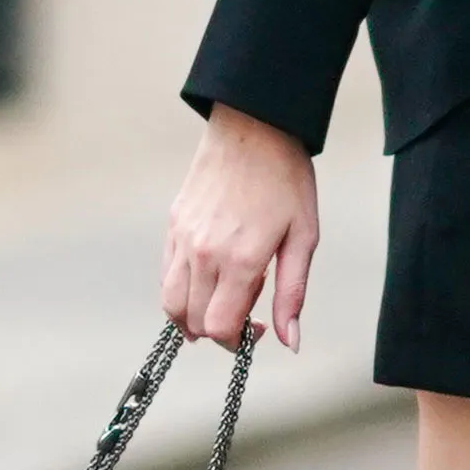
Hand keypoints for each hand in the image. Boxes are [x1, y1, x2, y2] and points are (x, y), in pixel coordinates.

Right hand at [163, 108, 319, 350]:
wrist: (253, 127)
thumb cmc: (286, 180)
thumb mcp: (304, 238)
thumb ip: (292, 294)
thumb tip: (290, 342)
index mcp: (240, 260)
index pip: (220, 328)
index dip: (238, 342)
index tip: (258, 327)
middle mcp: (204, 254)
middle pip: (193, 322)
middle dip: (219, 332)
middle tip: (246, 314)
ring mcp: (183, 240)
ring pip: (171, 304)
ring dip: (192, 318)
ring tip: (219, 306)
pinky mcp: (173, 226)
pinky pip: (166, 275)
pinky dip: (180, 292)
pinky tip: (205, 282)